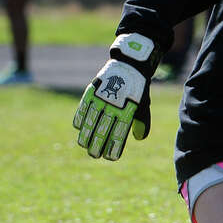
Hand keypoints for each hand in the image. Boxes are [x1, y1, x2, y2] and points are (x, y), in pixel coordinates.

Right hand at [72, 33, 160, 159]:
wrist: (129, 65)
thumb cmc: (137, 89)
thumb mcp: (143, 104)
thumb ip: (142, 121)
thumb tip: (139, 138)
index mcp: (127, 110)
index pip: (118, 134)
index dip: (113, 147)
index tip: (110, 158)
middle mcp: (112, 105)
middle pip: (101, 130)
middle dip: (96, 145)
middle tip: (94, 155)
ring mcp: (100, 98)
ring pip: (89, 122)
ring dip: (85, 135)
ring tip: (84, 145)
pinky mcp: (91, 91)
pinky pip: (82, 108)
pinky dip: (79, 118)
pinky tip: (79, 128)